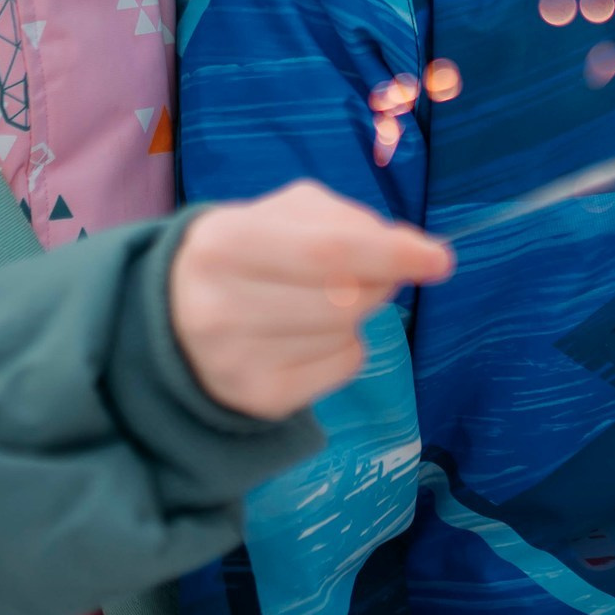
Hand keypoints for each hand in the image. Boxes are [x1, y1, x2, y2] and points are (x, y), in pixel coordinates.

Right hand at [169, 181, 453, 418]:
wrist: (175, 316)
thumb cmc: (247, 252)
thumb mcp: (282, 214)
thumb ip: (346, 221)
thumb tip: (411, 250)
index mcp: (225, 242)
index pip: (328, 251)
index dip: (392, 254)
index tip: (439, 258)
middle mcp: (222, 307)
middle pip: (345, 299)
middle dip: (381, 281)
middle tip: (376, 273)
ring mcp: (237, 361)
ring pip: (347, 333)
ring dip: (361, 313)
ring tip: (327, 300)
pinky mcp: (257, 400)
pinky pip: (342, 368)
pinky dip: (347, 347)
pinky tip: (312, 335)